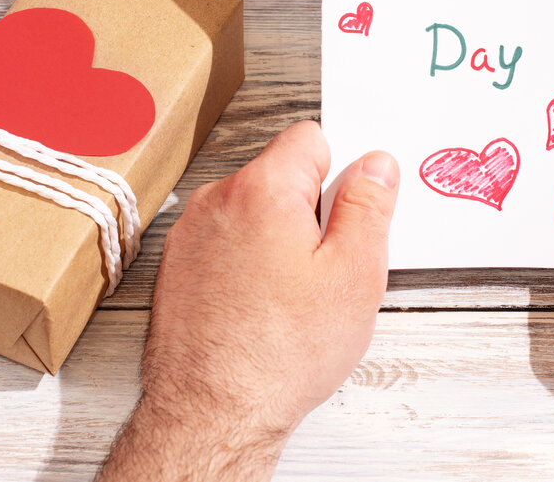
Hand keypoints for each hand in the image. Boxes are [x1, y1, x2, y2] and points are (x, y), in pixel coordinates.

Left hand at [98, 121, 399, 481]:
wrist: (213, 415)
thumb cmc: (278, 355)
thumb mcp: (354, 274)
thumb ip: (369, 206)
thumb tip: (375, 165)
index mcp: (261, 189)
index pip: (310, 138)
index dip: (340, 172)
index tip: (350, 210)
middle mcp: (216, 201)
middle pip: (280, 176)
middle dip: (310, 209)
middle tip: (327, 266)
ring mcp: (190, 235)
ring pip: (253, 212)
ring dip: (277, 239)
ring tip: (293, 297)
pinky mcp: (178, 268)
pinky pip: (226, 244)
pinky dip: (246, 265)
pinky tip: (263, 308)